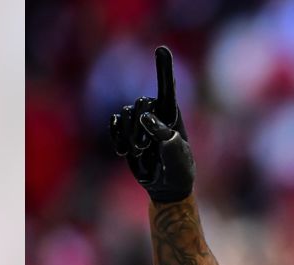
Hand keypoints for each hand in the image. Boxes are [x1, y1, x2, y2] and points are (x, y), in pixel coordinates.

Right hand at [109, 46, 194, 202]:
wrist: (166, 186)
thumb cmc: (179, 171)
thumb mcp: (177, 157)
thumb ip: (165, 136)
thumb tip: (146, 117)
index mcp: (173, 114)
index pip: (168, 87)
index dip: (163, 68)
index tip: (162, 49)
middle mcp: (157, 113)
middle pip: (140, 104)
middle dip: (140, 127)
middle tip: (146, 149)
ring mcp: (140, 122)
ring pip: (125, 115)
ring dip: (129, 136)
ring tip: (139, 153)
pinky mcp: (127, 131)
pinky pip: (114, 124)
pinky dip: (117, 137)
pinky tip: (124, 152)